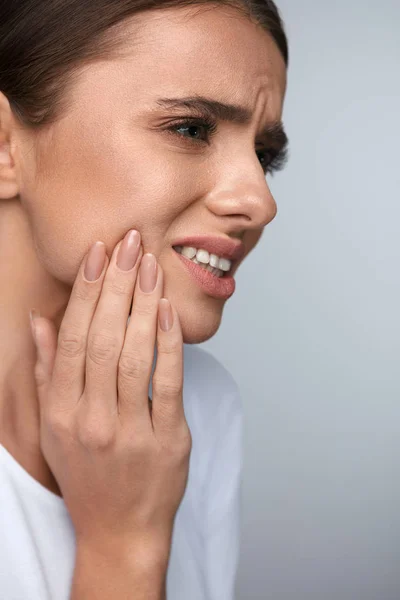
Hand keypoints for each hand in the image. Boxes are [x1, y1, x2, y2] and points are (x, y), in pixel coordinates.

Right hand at [30, 230, 191, 557]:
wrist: (119, 529)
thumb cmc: (86, 473)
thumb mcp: (53, 426)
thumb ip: (48, 371)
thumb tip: (41, 320)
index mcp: (61, 411)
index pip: (73, 338)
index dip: (87, 291)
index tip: (99, 253)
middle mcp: (90, 419)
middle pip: (103, 338)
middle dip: (118, 284)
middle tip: (130, 243)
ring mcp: (129, 430)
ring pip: (135, 354)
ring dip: (143, 304)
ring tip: (151, 264)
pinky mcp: (166, 440)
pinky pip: (167, 382)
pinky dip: (168, 343)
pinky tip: (168, 309)